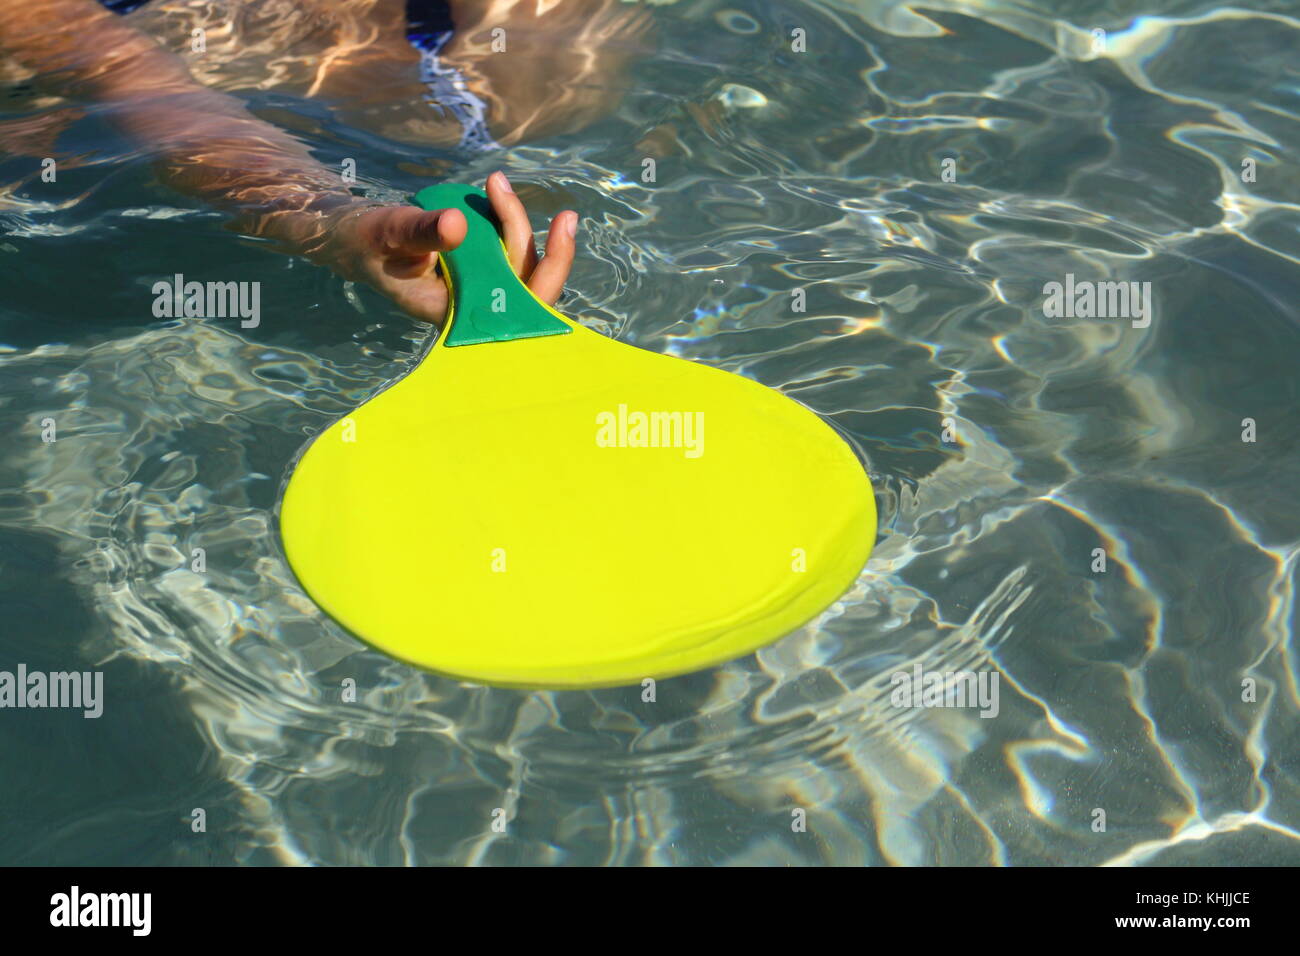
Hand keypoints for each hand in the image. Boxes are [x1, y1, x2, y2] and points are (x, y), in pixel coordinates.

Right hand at [319, 171, 576, 323]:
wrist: (351, 237)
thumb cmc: (366, 241)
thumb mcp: (389, 231)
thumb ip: (421, 231)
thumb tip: (457, 224)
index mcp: (456, 313)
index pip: (519, 309)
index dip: (549, 276)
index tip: (561, 233)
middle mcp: (473, 307)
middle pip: (530, 286)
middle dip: (548, 249)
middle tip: (565, 214)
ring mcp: (476, 289)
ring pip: (520, 265)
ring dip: (519, 226)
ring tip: (497, 184)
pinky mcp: (475, 270)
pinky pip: (506, 253)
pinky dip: (507, 224)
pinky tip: (497, 195)